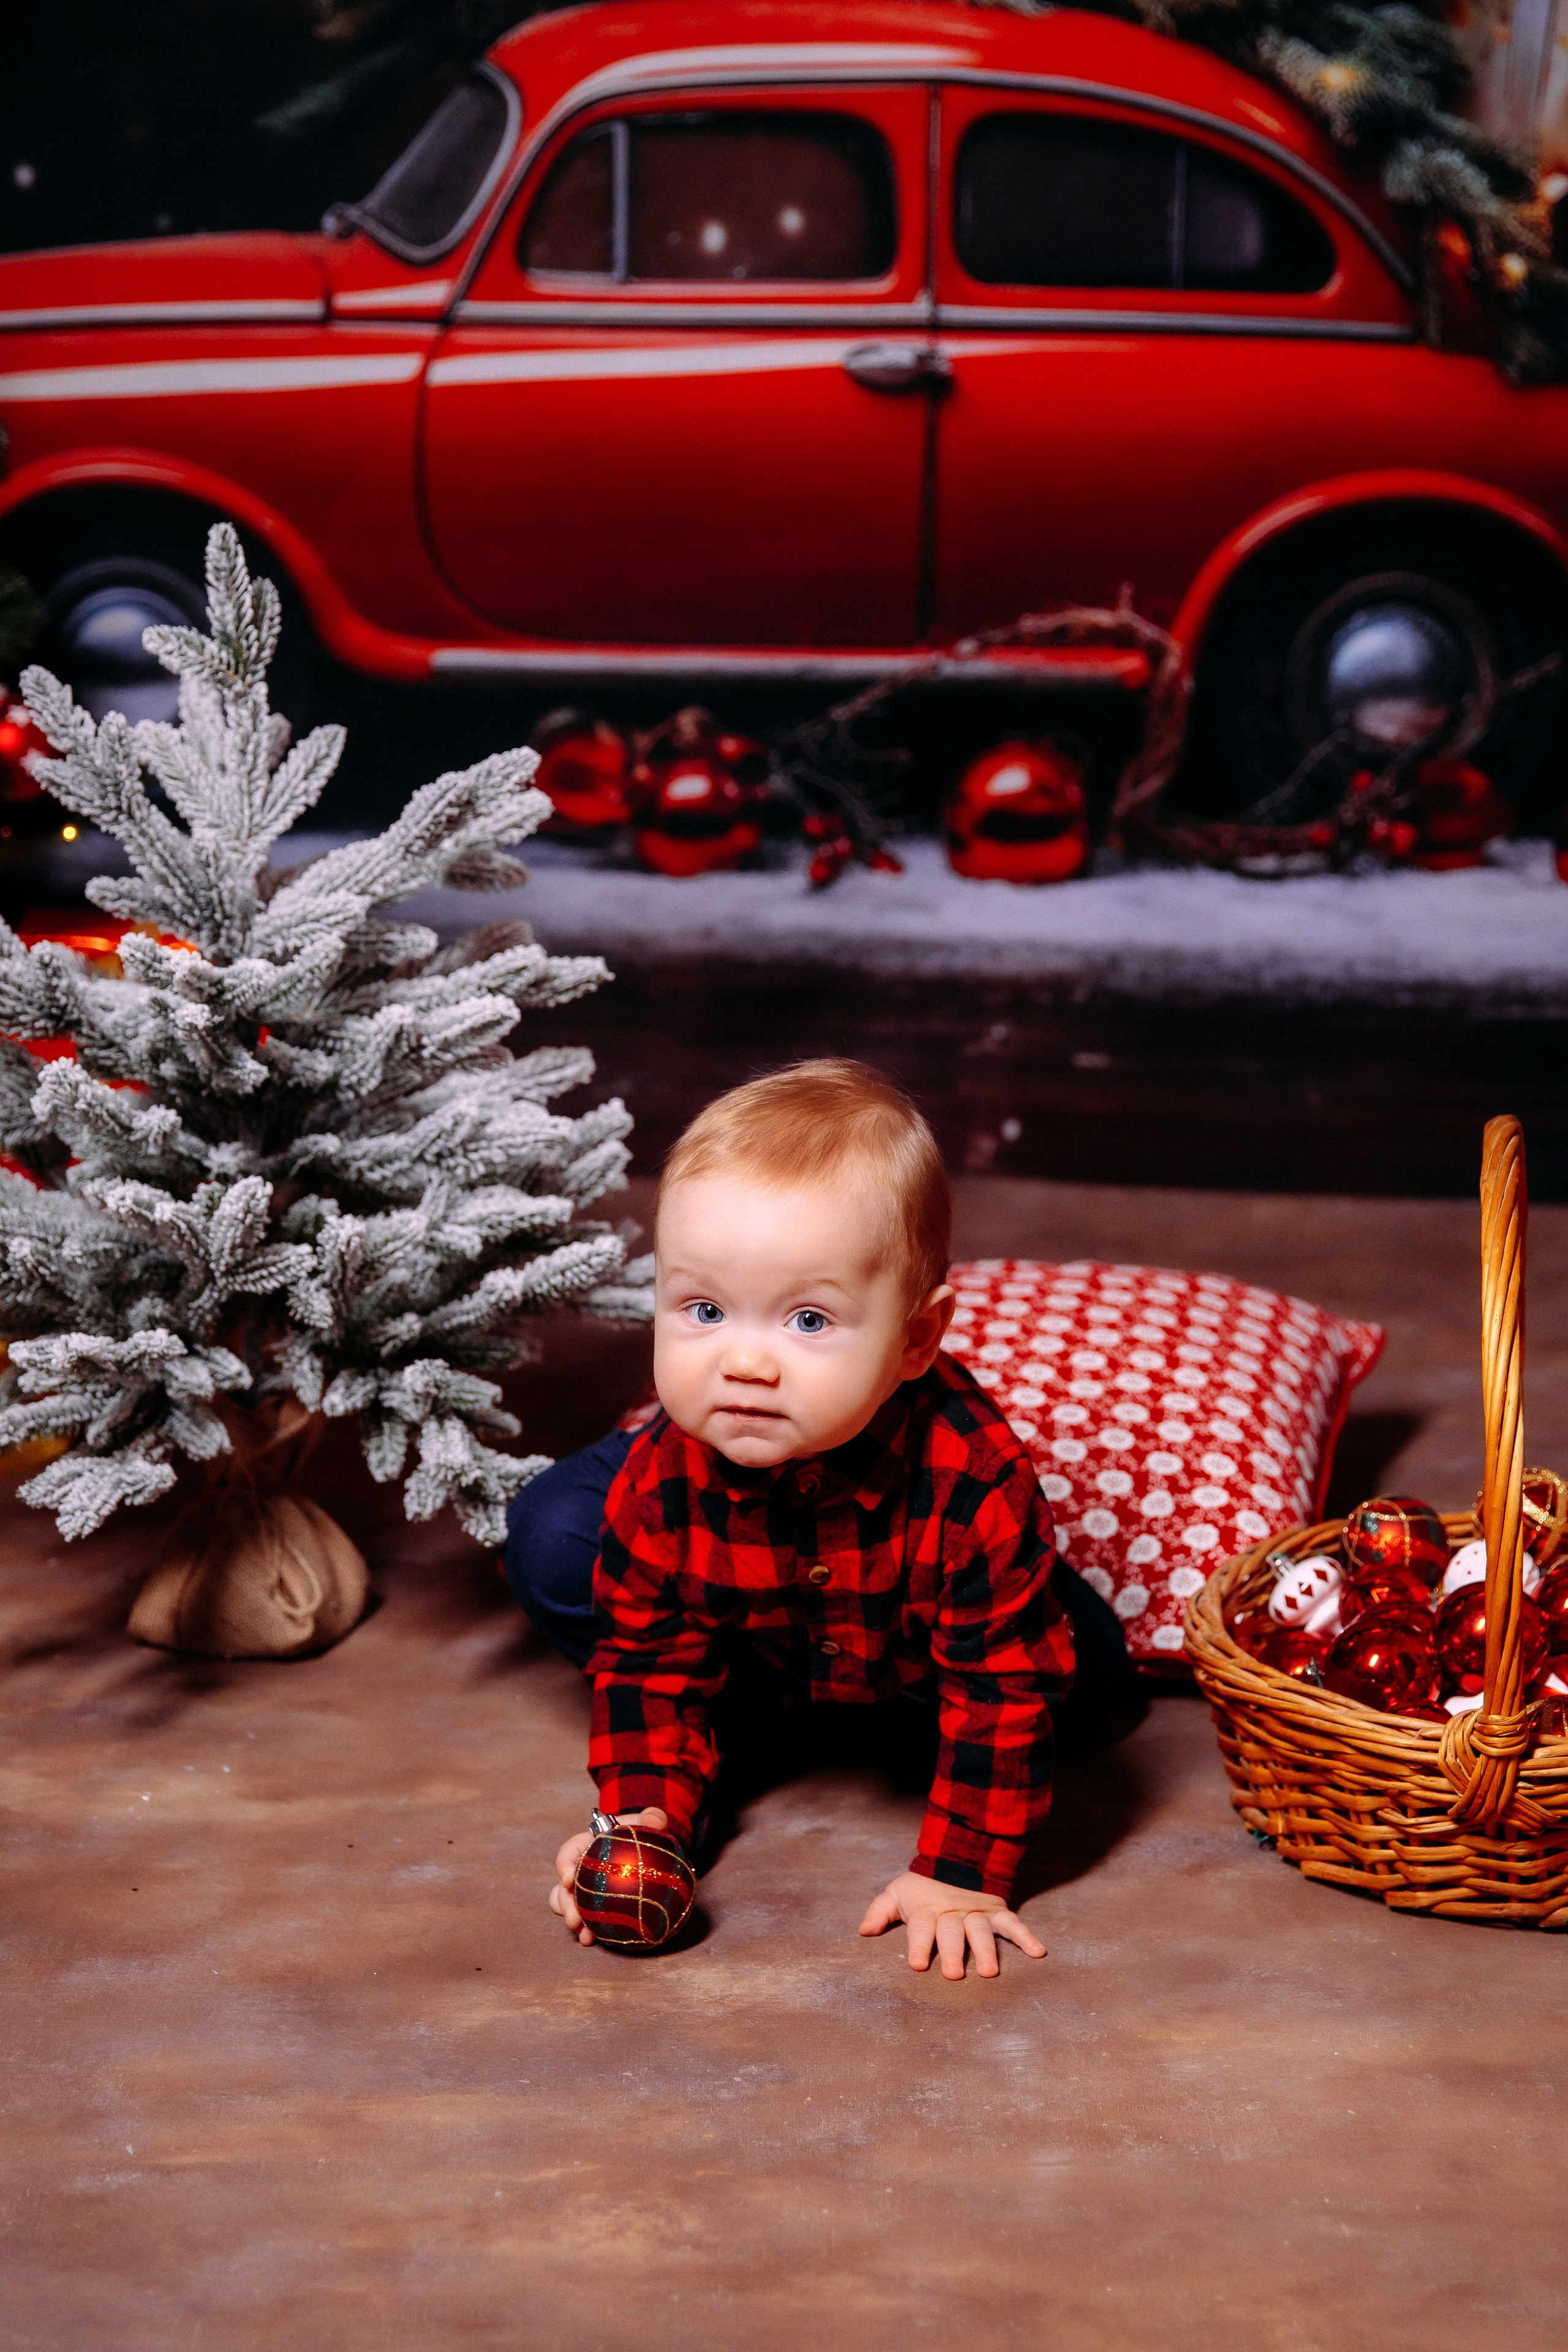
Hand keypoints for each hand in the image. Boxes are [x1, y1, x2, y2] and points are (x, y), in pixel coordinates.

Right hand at [548, 1808, 670, 1944]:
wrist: (648, 1850)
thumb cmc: (645, 1833)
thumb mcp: (651, 1823)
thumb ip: (654, 1818)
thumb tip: (654, 1820)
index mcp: (587, 1844)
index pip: (570, 1852)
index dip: (564, 1865)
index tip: (569, 1880)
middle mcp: (582, 1868)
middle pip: (563, 1885)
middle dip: (565, 1903)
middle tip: (573, 1920)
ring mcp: (586, 1888)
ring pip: (567, 1904)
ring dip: (572, 1919)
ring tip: (583, 1935)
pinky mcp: (595, 1905)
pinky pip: (585, 1918)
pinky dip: (586, 1929)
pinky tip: (592, 1940)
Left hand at [858, 1870, 1045, 1979]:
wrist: (953, 1861)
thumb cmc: (920, 1890)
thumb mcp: (897, 1894)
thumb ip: (880, 1912)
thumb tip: (863, 1931)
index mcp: (927, 1910)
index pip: (921, 1928)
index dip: (918, 1944)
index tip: (917, 1964)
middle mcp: (953, 1912)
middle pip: (953, 1932)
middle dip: (953, 1952)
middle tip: (953, 1974)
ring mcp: (976, 1912)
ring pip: (982, 1930)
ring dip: (986, 1950)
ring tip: (990, 1972)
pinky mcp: (996, 1911)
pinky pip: (1013, 1923)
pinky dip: (1026, 1936)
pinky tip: (1039, 1952)